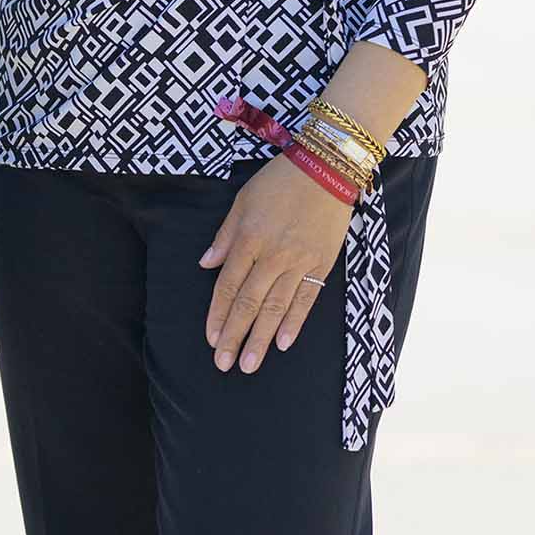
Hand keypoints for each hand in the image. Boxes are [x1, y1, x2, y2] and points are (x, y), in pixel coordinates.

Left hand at [198, 157, 352, 374]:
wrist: (328, 169)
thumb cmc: (280, 181)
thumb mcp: (242, 200)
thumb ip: (225, 236)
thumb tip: (206, 264)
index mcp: (249, 239)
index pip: (228, 285)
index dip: (218, 314)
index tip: (211, 338)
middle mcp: (272, 256)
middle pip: (249, 303)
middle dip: (235, 336)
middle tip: (224, 364)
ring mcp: (299, 262)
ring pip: (276, 308)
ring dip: (261, 338)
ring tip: (250, 364)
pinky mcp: (322, 265)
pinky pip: (306, 299)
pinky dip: (294, 322)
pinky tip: (283, 343)